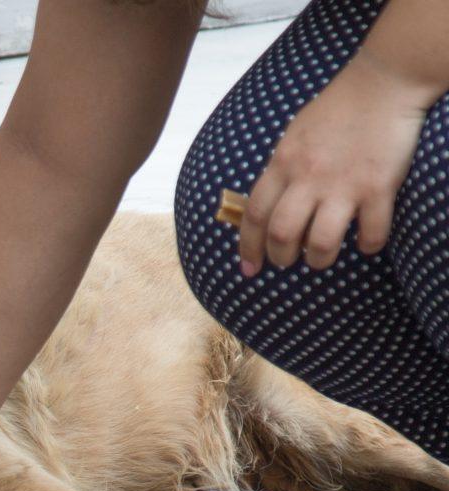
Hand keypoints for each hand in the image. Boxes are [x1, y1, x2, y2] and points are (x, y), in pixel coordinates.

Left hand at [239, 49, 431, 274]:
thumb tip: (271, 202)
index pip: (254, 213)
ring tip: (320, 259)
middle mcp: (307, 177)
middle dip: (280, 257)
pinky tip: (365, 243)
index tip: (248, 267)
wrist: (381, 84)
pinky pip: (371, 231)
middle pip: (282, 233)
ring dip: (318, 259)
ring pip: (320, 241)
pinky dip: (368, 245)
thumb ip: (281, 169)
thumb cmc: (335, 110)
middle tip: (286, 262)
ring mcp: (343, 184)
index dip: (248, 246)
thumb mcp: (293, 137)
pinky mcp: (378, 187)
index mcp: (282, 164)